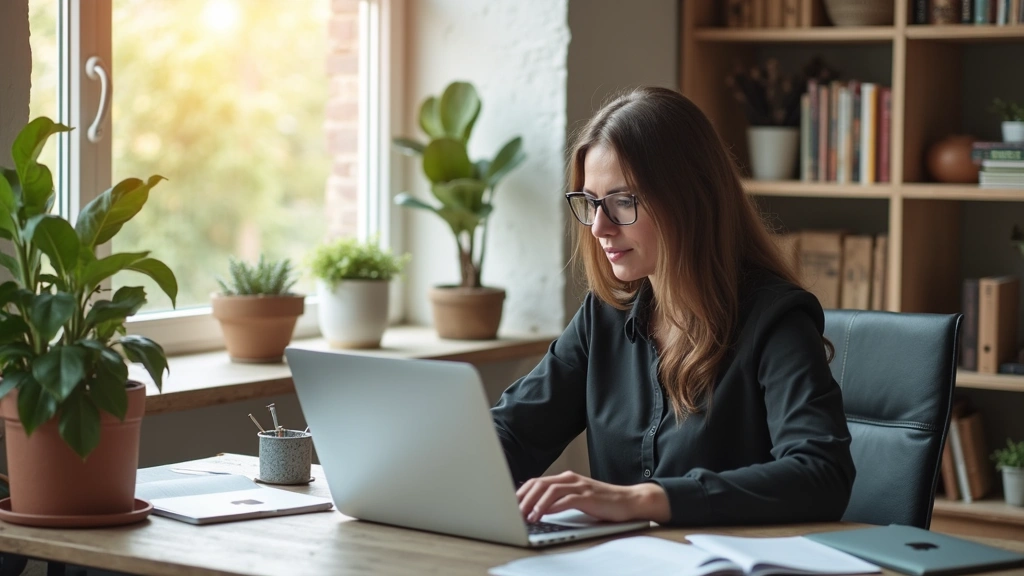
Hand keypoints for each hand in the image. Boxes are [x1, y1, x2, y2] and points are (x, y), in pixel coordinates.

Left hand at [516, 471, 670, 523]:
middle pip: (540, 484)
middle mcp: (570, 479)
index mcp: (566, 478)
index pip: (537, 481)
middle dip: (523, 497)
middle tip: (512, 511)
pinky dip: (550, 507)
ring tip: (526, 516)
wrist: (629, 500)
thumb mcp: (578, 497)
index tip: (510, 504)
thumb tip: (536, 507)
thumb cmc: (603, 502)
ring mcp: (579, 486)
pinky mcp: (587, 496)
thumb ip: (560, 498)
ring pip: (549, 490)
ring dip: (535, 503)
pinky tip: (543, 514)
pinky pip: (565, 499)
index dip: (521, 492)